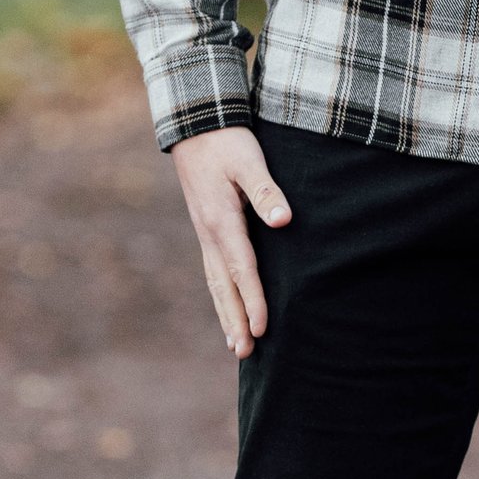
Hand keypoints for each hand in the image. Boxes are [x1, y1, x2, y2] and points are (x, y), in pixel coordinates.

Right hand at [171, 126, 290, 359]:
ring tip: (236, 346)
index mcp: (221, 220)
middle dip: (235, 320)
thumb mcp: (249, 160)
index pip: (241, 269)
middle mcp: (209, 233)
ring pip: (215, 283)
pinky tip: (228, 309)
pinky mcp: (208, 229)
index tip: (262, 328)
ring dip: (226, 314)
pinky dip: (221, 296)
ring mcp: (205, 233)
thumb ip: (266, 190)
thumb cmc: (227, 142)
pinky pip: (214, 271)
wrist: (196, 125)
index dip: (253, 300)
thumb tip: (282, 221)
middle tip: (245, 353)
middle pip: (223, 286)